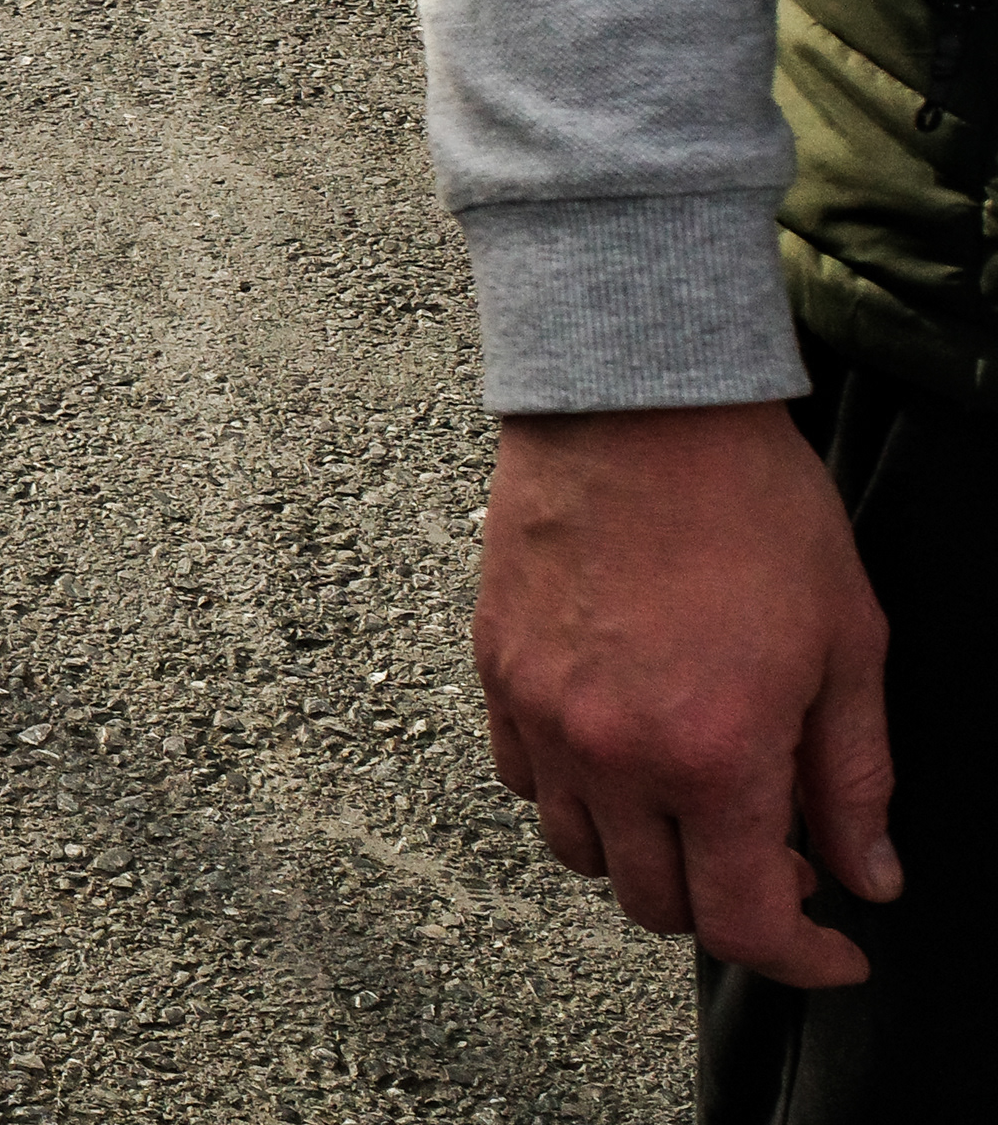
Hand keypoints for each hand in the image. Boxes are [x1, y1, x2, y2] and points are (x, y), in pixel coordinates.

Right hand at [475, 402, 896, 987]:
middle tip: (778, 857)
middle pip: (655, 903)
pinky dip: (575, 795)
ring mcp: (543, 715)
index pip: (745, 922)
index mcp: (713, 757)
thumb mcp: (848, 647)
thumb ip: (855, 778)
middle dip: (728, 905)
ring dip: (645, 856)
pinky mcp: (496, 671)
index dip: (803, 957)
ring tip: (694, 804)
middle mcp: (613, 755)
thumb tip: (869, 875)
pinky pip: (524, 779)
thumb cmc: (752, 509)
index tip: (838, 948)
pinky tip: (621, 752)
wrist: (636, 407)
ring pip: (580, 851)